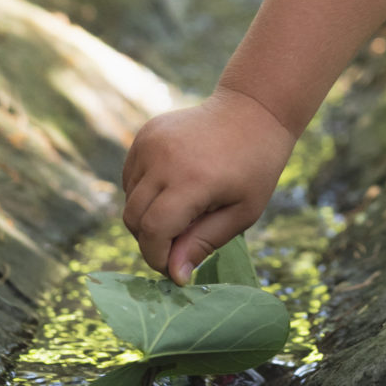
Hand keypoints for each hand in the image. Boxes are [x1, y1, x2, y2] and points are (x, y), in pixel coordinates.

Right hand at [121, 88, 297, 282]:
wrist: (253, 110)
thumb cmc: (255, 167)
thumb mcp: (242, 212)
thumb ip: (204, 243)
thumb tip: (174, 275)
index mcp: (192, 180)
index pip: (154, 231)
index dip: (157, 257)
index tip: (174, 270)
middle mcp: (164, 158)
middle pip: (134, 218)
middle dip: (151, 241)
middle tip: (181, 242)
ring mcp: (150, 142)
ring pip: (129, 200)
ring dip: (148, 216)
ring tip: (184, 210)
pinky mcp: (144, 134)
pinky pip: (131, 178)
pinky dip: (144, 193)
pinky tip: (173, 188)